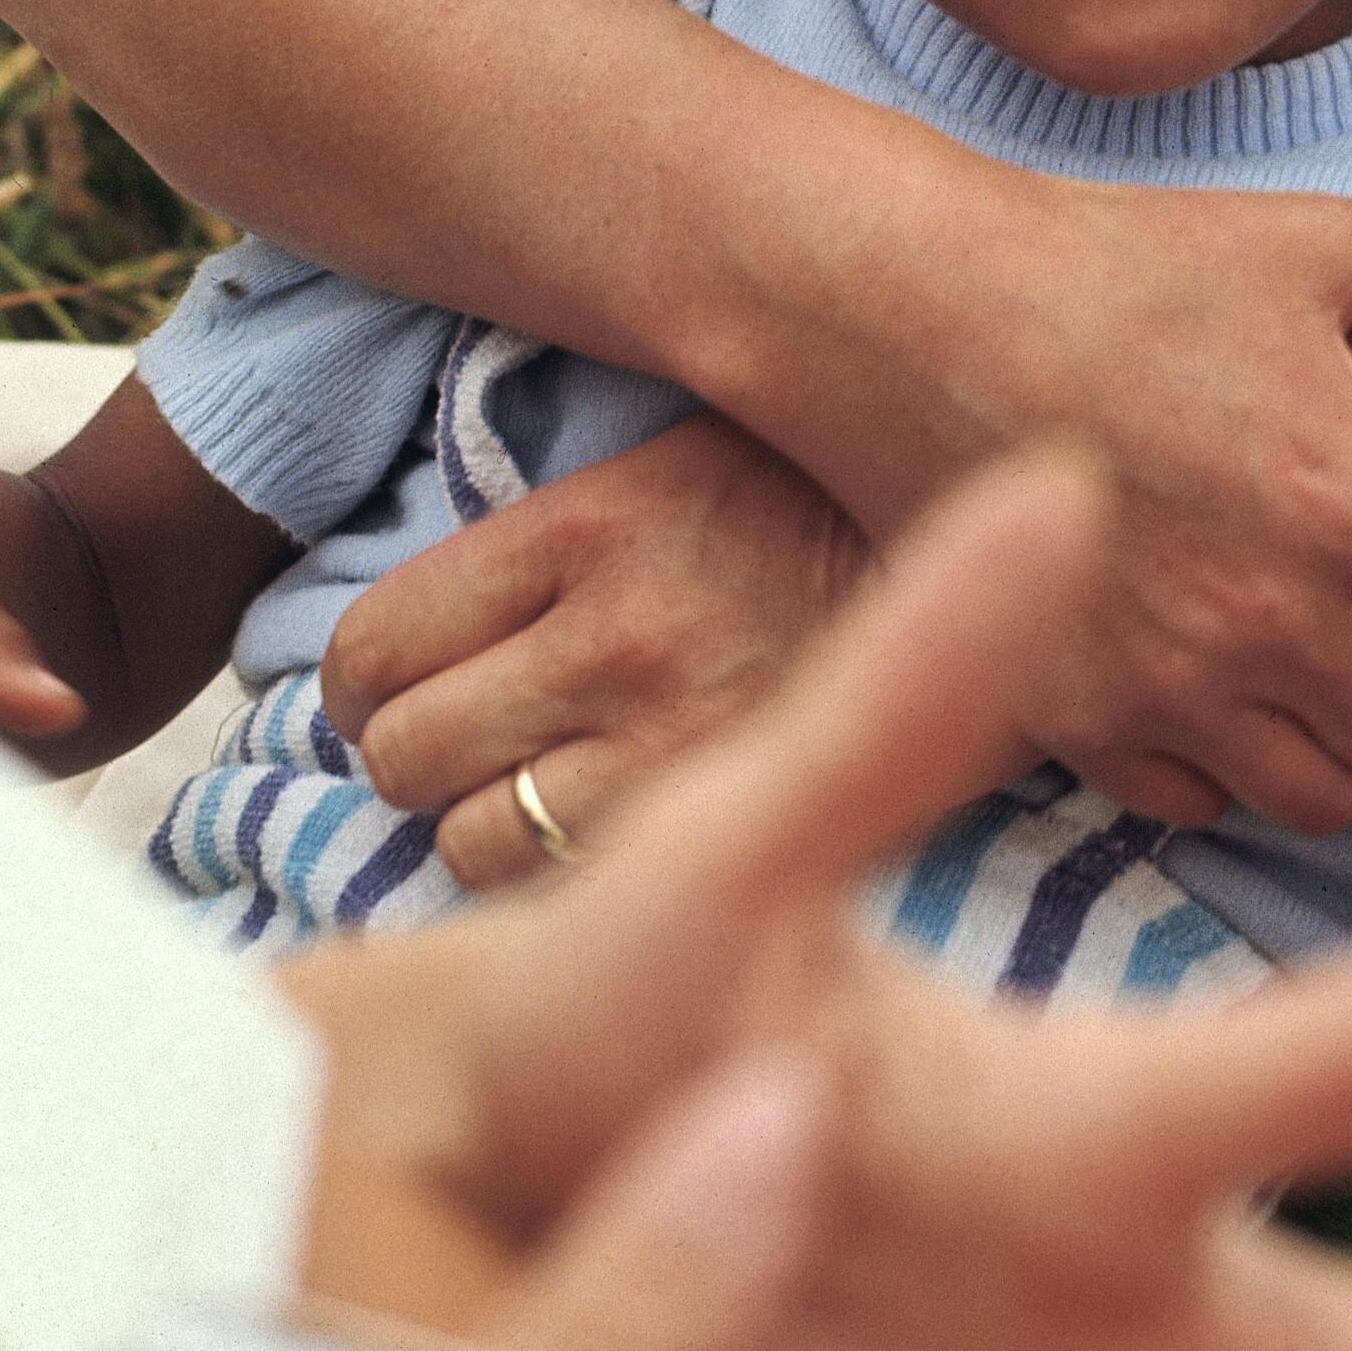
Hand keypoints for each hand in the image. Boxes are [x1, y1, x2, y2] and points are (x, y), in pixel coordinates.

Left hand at [328, 416, 863, 892]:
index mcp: (589, 526)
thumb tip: (427, 620)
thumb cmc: (819, 505)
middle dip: (420, 757)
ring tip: (538, 799)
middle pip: (403, 751)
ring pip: (467, 842)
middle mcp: (616, 637)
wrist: (984, 565)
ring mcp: (671, 745)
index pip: (376, 642)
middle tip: (467, 749)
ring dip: (486, 830)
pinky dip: (561, 879)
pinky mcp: (728, 826)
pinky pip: (564, 890)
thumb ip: (555, 536)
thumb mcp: (676, 460)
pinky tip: (602, 840)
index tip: (397, 689)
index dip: (367, 682)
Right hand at [812, 161, 1351, 832]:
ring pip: (1334, 798)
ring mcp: (1169, 685)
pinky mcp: (1073, 725)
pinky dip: (1237, 768)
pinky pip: (1205, 807)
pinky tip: (1231, 688)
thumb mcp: (1308, 240)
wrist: (899, 315)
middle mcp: (1275, 616)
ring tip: (1344, 671)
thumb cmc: (1115, 265)